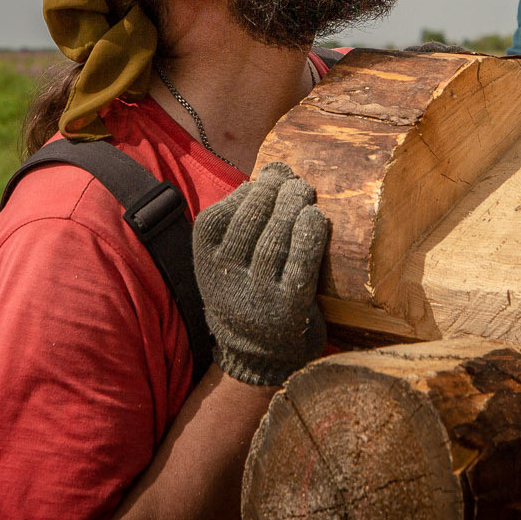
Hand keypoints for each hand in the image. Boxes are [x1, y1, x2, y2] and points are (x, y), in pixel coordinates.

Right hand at [192, 161, 329, 387]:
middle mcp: (226, 277)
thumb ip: (242, 214)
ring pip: (275, 238)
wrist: (257, 352)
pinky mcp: (289, 308)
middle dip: (275, 192)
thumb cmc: (245, 287)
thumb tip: (276, 167)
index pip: (221, 213)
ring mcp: (257, 294)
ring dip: (293, 206)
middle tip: (294, 182)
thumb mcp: (226, 256)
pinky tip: (316, 217)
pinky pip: (300, 263)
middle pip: (251, 221)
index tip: (271, 177)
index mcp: (204, 260)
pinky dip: (310, 234)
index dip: (249, 189)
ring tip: (305, 192)